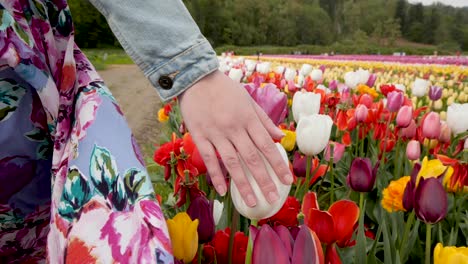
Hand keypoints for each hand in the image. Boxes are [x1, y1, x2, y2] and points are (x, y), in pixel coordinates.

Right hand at [178, 70, 292, 206]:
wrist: (196, 77)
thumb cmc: (225, 88)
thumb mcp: (248, 100)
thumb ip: (264, 120)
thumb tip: (280, 137)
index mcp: (248, 119)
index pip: (267, 146)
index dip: (278, 164)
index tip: (287, 180)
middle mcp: (234, 128)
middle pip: (252, 158)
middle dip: (264, 180)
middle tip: (272, 198)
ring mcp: (216, 133)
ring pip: (232, 163)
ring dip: (243, 184)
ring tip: (251, 201)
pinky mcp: (199, 136)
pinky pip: (209, 159)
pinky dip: (216, 175)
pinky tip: (222, 191)